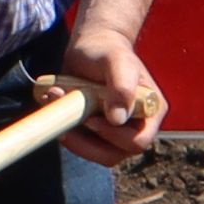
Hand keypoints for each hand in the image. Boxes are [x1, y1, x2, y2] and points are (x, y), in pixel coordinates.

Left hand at [53, 21, 169, 167]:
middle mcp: (135, 126)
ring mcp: (113, 132)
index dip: (114, 136)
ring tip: (55, 102)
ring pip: (92, 153)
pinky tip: (53, 102)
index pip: (138, 141)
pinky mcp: (92, 132)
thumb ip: (122, 87)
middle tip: (65, 121)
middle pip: (113, 155)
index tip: (91, 119)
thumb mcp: (118, 62)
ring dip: (70, 136)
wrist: (91, 48)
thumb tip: (118, 120)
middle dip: (85, 142)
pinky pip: (78, 143)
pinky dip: (62, 128)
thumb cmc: (109, 51)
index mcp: (150, 112)